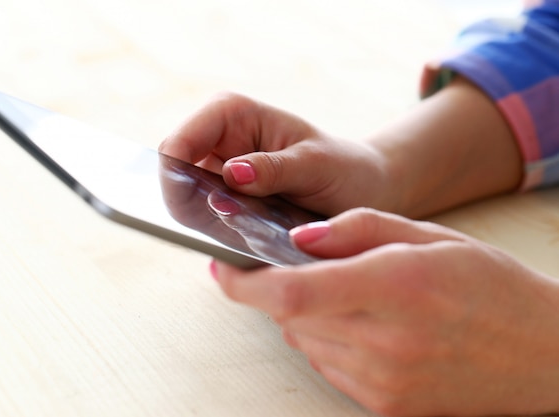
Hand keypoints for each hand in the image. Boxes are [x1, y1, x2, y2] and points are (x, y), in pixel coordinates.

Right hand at [160, 77, 521, 218]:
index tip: (199, 206)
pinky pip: (205, 221)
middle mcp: (218, 141)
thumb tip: (232, 173)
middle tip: (228, 224)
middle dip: (192, 203)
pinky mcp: (226, 202)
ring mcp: (219, 174)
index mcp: (231, 114)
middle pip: (175, 175)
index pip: (180, 142)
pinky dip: (220, 233)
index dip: (176, 174)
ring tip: (248, 230)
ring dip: (207, 222)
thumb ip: (274, 169)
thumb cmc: (344, 168)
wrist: (363, 191)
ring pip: (187, 203)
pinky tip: (247, 239)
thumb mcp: (316, 164)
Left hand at [211, 208, 558, 415]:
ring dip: (305, 315)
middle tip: (297, 268)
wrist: (540, 355)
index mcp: (396, 286)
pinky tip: (362, 325)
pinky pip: (329, 367)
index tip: (222, 268)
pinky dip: (327, 341)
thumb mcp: (431, 236)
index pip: (293, 291)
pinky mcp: (387, 406)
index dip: (245, 282)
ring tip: (346, 295)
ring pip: (305, 342)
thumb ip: (359, 229)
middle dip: (277, 290)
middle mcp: (386, 341)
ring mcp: (385, 382)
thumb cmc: (492, 286)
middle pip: (291, 317)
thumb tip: (300, 238)